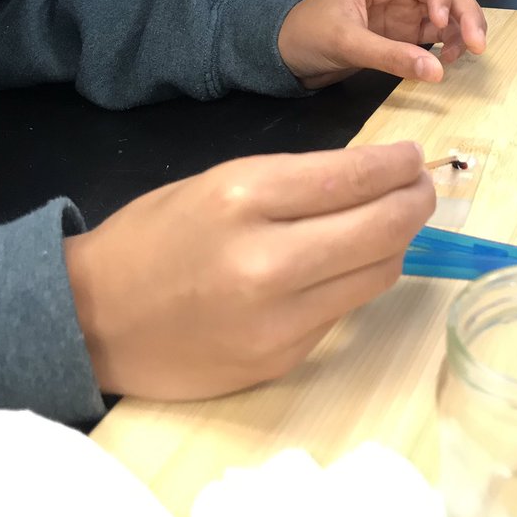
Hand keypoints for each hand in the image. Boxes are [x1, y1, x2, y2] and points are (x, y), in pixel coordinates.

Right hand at [64, 142, 434, 398]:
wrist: (95, 319)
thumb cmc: (155, 236)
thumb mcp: (219, 183)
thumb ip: (296, 182)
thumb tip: (373, 176)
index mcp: (244, 197)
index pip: (353, 176)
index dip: (398, 165)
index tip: (414, 157)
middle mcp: (267, 259)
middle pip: (383, 228)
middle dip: (416, 201)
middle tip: (422, 187)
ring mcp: (278, 319)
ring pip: (378, 273)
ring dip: (396, 243)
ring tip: (391, 223)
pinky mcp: (282, 359)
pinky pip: (344, 311)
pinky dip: (355, 281)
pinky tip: (344, 265)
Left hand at [277, 0, 487, 88]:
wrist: (289, 55)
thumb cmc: (308, 35)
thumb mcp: (346, 44)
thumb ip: (390, 55)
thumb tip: (437, 71)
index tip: (441, 22)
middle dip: (465, 10)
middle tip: (477, 43)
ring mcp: (406, 4)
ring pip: (450, 7)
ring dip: (465, 27)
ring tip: (464, 54)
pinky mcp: (409, 27)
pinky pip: (442, 30)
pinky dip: (452, 43)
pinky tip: (448, 59)